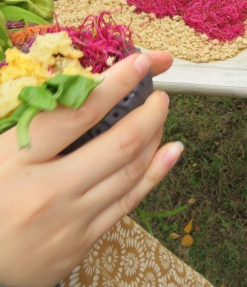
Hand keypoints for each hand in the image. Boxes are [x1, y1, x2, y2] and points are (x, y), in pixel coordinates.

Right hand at [0, 51, 179, 286]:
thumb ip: (27, 124)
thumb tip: (66, 89)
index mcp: (15, 160)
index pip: (77, 111)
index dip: (116, 82)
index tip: (141, 63)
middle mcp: (48, 190)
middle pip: (119, 143)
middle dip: (150, 112)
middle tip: (160, 96)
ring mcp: (70, 219)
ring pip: (131, 171)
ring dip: (155, 137)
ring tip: (161, 116)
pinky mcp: (82, 241)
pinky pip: (129, 201)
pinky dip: (156, 173)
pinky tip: (172, 152)